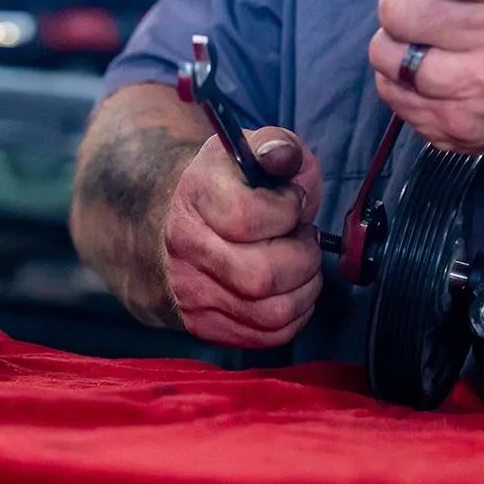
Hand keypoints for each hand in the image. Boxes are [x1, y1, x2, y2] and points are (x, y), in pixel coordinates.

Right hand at [163, 127, 323, 346]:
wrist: (178, 220)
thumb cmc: (230, 185)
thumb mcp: (254, 149)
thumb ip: (278, 147)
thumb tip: (282, 158)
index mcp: (196, 193)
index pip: (248, 218)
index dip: (288, 211)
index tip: (293, 202)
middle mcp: (185, 245)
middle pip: (262, 276)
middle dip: (302, 258)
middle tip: (302, 239)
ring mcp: (190, 291)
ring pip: (271, 313)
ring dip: (304, 289)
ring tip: (298, 263)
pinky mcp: (202, 325)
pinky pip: (268, 335)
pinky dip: (295, 315)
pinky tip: (290, 288)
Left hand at [367, 0, 483, 163]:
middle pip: (397, 5)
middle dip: (407, 0)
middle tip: (437, 8)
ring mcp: (479, 89)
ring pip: (385, 52)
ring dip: (399, 42)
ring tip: (433, 41)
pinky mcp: (456, 129)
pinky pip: (390, 91)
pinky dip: (401, 79)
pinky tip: (435, 73)